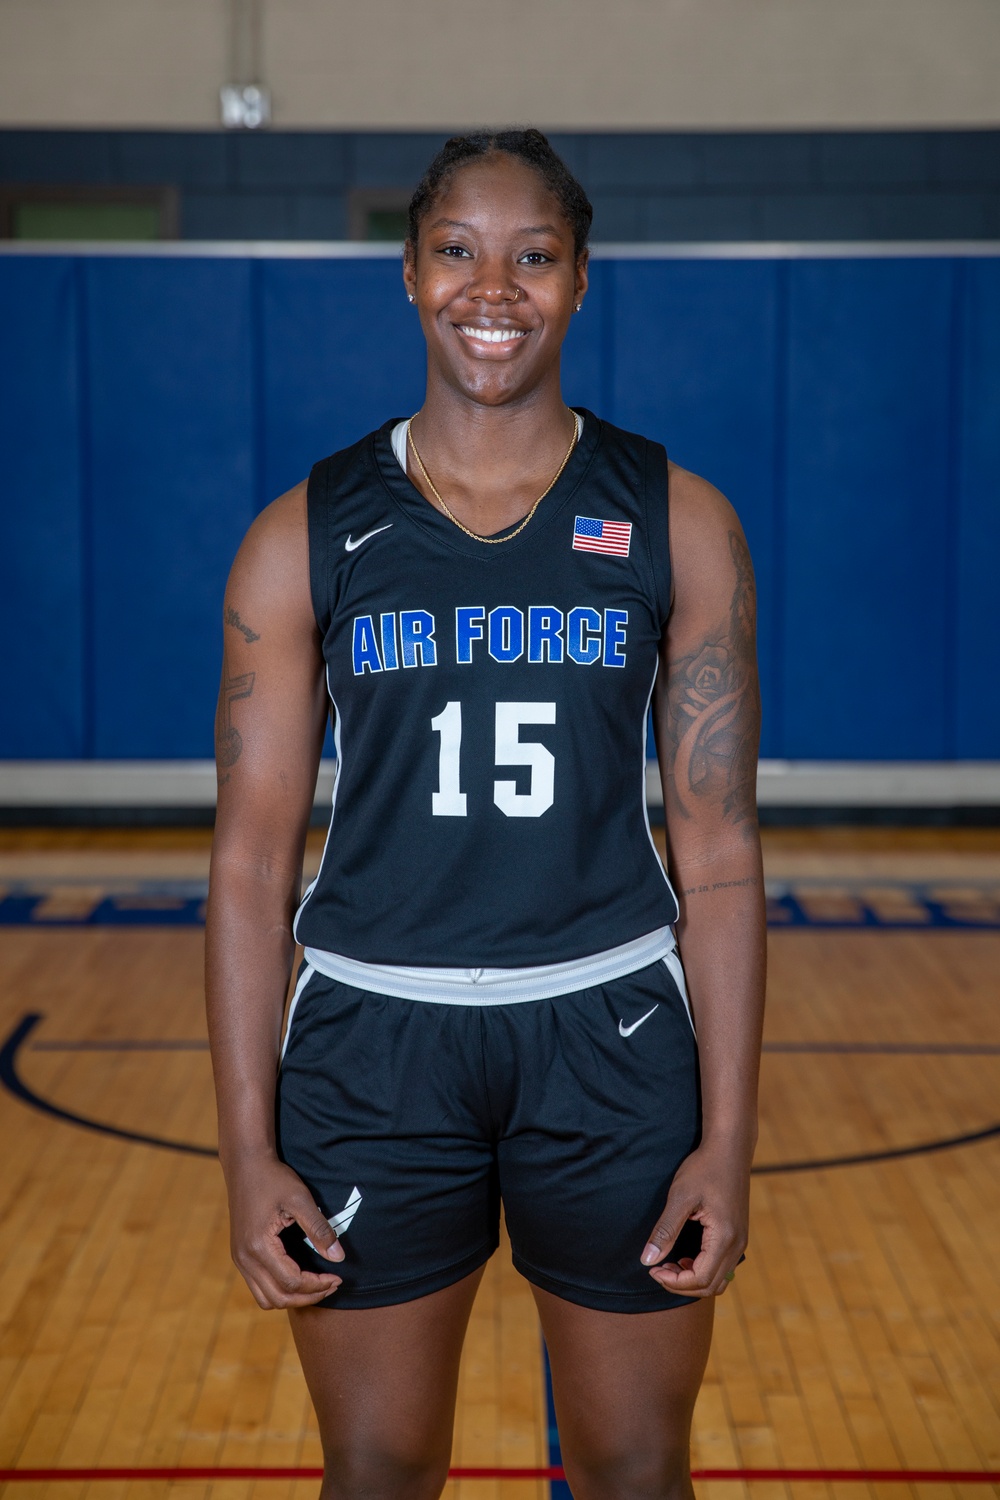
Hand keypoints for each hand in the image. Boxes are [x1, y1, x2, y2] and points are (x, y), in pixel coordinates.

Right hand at [225, 1152, 344, 1308]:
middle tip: (332, 1284)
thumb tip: (339, 1258)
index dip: (318, 1285)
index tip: (337, 1277)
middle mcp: (245, 1259)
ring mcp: (240, 1259)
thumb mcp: (300, 1199)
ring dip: (292, 1298)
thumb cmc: (273, 1178)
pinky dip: (278, 1291)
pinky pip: (258, 1287)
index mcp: (259, 1247)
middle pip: (278, 1298)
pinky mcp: (240, 1255)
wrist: (245, 1164)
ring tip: (316, 1286)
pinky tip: (297, 1278)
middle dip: (308, 1296)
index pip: (292, 1283)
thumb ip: (319, 1229)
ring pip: (266, 1298)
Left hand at [640, 1140, 749, 1297]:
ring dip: (694, 1279)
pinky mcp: (738, 1234)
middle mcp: (738, 1245)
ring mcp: (741, 1241)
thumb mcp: (680, 1197)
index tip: (652, 1269)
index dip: (673, 1281)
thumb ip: (665, 1230)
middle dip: (681, 1284)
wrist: (729, 1148)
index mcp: (724, 1238)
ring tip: (671, 1264)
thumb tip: (647, 1260)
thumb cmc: (704, 1168)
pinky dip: (704, 1269)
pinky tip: (686, 1255)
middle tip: (658, 1268)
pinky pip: (723, 1265)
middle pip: (711, 1285)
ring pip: (719, 1279)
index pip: (700, 1279)